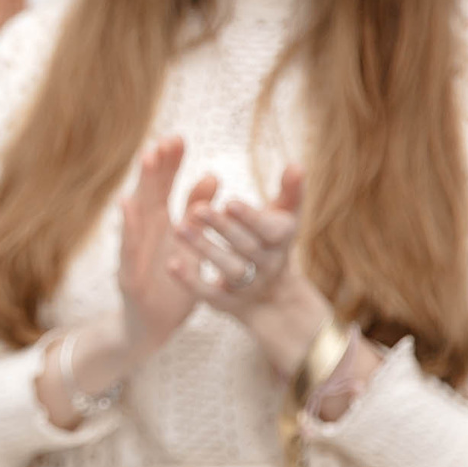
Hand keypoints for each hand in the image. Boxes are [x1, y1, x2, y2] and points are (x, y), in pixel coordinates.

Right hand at [116, 136, 211, 362]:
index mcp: (161, 224)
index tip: (177, 138)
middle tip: (163, 139)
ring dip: (142, 185)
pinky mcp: (129, 274)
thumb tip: (212, 175)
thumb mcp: (192, 245)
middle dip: (157, 167)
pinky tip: (128, 206)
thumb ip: (197, 212)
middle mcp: (145, 233)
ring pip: (138, 214)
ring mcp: (134, 252)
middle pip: (150, 193)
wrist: (151, 326)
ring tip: (148, 160)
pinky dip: (128, 226)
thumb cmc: (170, 285)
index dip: (170, 164)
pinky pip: (128, 247)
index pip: (165, 187)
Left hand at [172, 164, 331, 375]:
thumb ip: (290, 191)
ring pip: (228, 269)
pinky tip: (171, 263)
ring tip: (178, 227)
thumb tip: (296, 164)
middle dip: (222, 228)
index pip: (269, 230)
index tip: (230, 202)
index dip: (251, 218)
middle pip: (245, 246)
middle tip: (197, 209)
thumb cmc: (272, 241)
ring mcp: (247, 285)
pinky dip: (190, 280)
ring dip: (204, 249)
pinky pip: (208, 293)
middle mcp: (267, 264)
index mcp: (280, 240)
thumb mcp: (285, 216)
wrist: (272, 297)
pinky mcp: (225, 302)